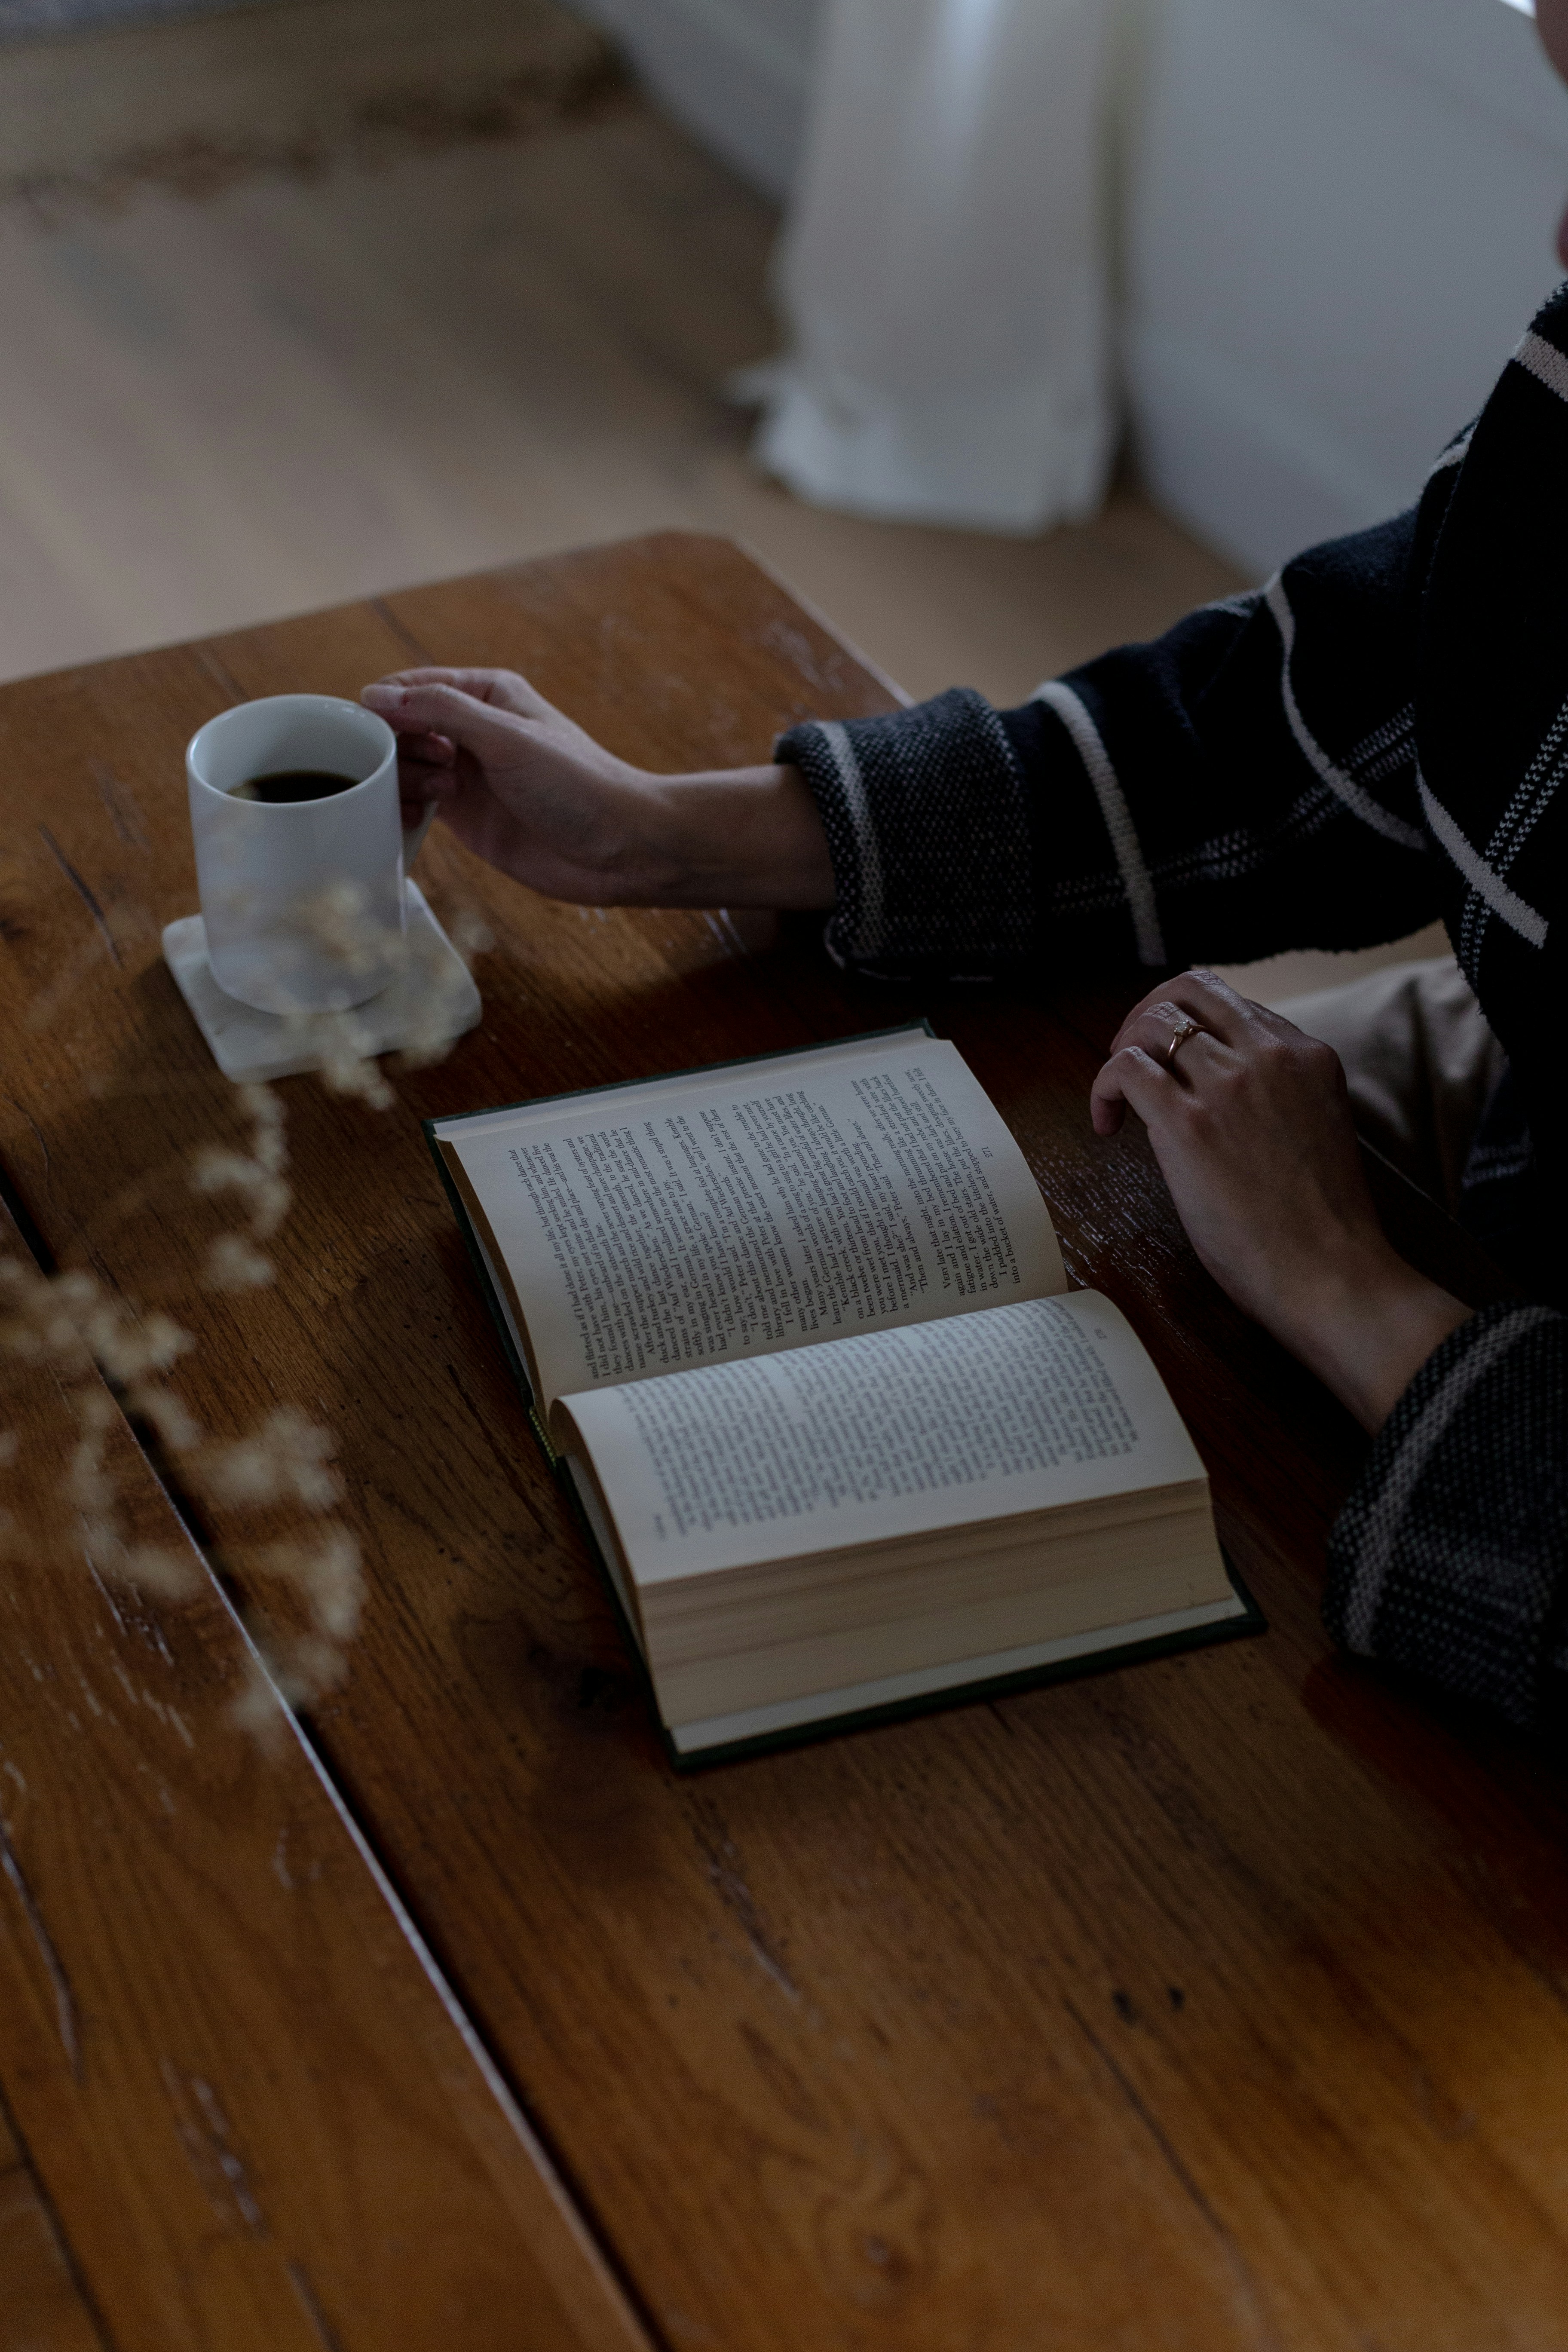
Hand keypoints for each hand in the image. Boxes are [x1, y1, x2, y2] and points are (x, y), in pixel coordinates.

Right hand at [360, 667, 833, 909]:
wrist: (620, 848)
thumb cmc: (578, 784)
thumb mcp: (507, 738)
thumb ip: (441, 712)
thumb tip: (373, 696)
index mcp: (485, 694)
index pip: (408, 687)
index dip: (386, 709)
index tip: (387, 735)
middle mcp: (470, 730)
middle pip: (398, 728)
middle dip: (398, 747)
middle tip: (438, 767)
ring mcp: (466, 774)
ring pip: (403, 767)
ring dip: (407, 779)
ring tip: (446, 793)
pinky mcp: (464, 816)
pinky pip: (414, 804)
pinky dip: (404, 809)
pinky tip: (418, 818)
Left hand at [1090, 969, 1470, 1431]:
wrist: (1333, 1274)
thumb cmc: (1321, 1224)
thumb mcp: (1313, 1129)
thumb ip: (1276, 1097)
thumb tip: (1213, 1092)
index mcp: (1309, 1056)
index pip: (1234, 1005)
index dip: (1193, 1028)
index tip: (1175, 1063)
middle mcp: (1270, 1056)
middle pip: (1191, 989)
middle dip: (1149, 1014)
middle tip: (1131, 1055)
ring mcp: (1229, 1085)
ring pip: (1153, 1021)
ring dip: (1122, 1048)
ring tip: (1118, 1095)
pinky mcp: (1188, 1123)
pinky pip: (1126, 1068)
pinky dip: (1104, 1087)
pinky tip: (1107, 1123)